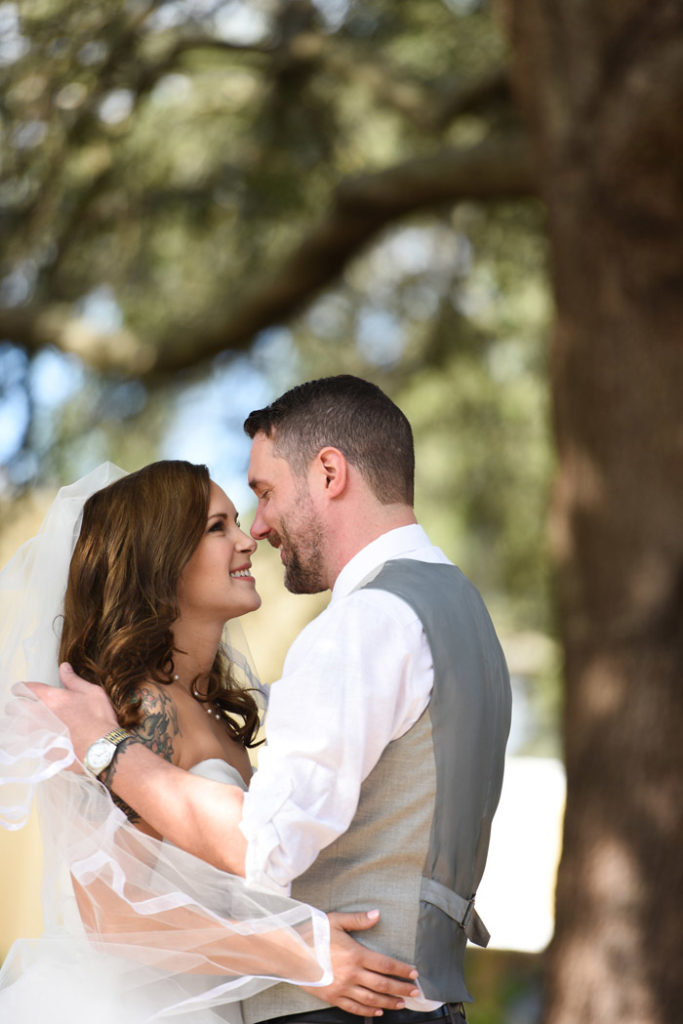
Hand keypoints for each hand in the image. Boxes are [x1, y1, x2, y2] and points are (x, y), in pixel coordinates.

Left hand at [24, 662, 118, 760]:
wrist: (101, 747)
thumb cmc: (98, 718)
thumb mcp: (91, 692)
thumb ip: (73, 680)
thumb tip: (64, 667)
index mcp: (50, 698)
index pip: (24, 688)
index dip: (23, 688)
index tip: (25, 690)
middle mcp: (39, 715)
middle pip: (14, 708)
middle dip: (19, 706)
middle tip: (27, 707)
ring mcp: (38, 734)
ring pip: (17, 727)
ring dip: (22, 724)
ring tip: (32, 724)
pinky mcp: (41, 749)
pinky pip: (28, 743)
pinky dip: (32, 740)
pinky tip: (42, 740)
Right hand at [301, 910, 419, 1016]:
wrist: (290, 952)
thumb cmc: (313, 934)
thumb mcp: (336, 921)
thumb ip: (358, 920)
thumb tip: (377, 914)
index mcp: (355, 954)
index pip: (385, 964)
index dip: (401, 970)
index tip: (414, 973)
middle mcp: (351, 973)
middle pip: (382, 984)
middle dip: (401, 989)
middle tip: (416, 993)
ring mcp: (342, 987)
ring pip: (371, 999)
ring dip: (389, 1002)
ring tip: (401, 1004)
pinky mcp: (332, 997)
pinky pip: (354, 1007)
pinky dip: (368, 1011)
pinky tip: (377, 1011)